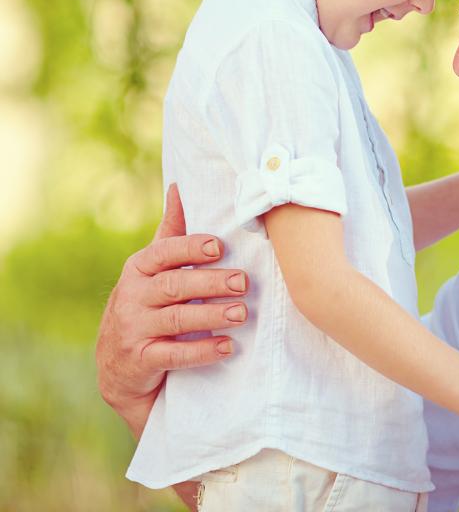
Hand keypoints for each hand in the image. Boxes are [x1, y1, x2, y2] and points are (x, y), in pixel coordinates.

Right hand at [95, 183, 248, 435]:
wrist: (118, 368)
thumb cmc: (147, 305)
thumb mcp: (153, 269)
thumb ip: (170, 233)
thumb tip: (180, 186)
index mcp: (138, 269)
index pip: (164, 252)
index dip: (191, 248)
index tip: (221, 247)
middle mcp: (131, 296)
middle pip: (174, 285)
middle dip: (210, 282)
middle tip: (243, 282)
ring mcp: (133, 329)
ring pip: (176, 319)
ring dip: (212, 315)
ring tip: (242, 313)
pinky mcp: (140, 359)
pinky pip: (173, 354)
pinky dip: (202, 351)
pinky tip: (227, 347)